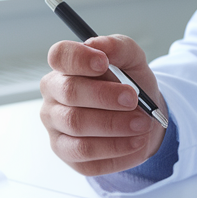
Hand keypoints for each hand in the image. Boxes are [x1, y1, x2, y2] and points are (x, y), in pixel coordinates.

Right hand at [39, 35, 168, 175]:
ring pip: (77, 125)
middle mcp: (54, 97)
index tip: (104, 63)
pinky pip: (86, 153)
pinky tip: (135, 142)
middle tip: (133, 99)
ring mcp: (56, 127)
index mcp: (65, 68)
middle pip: (69, 92)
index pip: (59, 56)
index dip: (79, 58)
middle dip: (105, 96)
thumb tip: (98, 44)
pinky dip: (115, 148)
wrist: (142, 120)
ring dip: (115, 125)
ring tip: (142, 124)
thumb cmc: (130, 87)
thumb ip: (119, 47)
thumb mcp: (133, 62)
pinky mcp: (67, 153)